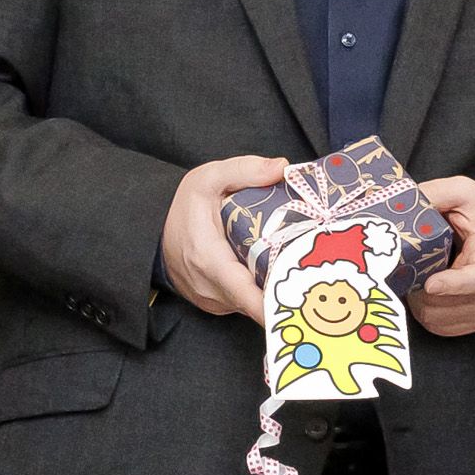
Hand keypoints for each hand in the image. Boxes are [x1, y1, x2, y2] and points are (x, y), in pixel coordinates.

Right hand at [162, 154, 295, 320]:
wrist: (153, 235)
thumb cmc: (182, 208)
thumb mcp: (208, 178)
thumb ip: (245, 170)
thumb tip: (283, 168)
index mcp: (211, 261)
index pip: (248, 296)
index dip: (276, 306)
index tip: (304, 306)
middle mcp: (213, 291)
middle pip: (261, 303)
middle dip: (290, 295)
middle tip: (321, 282)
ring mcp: (216, 303)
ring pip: (256, 305)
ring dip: (279, 294)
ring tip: (305, 276)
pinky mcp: (219, 306)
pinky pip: (248, 305)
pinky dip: (264, 294)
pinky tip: (281, 277)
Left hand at [415, 174, 474, 334]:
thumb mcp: (465, 193)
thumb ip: (437, 193)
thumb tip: (403, 201)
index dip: (453, 285)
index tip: (430, 284)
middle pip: (447, 303)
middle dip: (418, 288)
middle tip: (404, 270)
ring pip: (437, 318)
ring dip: (418, 302)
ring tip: (414, 278)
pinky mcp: (473, 323)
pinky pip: (438, 327)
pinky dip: (424, 313)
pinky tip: (424, 293)